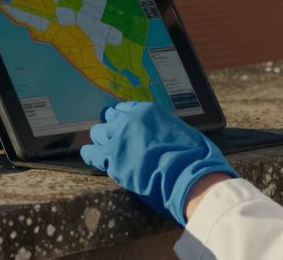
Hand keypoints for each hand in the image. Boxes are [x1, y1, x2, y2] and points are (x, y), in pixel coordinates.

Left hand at [80, 101, 237, 224]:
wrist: (185, 175)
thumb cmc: (192, 155)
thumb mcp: (179, 130)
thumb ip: (164, 127)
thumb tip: (162, 134)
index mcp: (147, 110)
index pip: (126, 108)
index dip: (124, 118)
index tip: (124, 125)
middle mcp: (129, 119)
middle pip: (110, 117)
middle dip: (111, 127)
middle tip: (115, 139)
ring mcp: (118, 137)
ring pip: (98, 132)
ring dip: (101, 140)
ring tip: (103, 149)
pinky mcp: (111, 158)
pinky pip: (91, 153)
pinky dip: (91, 155)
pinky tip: (91, 157)